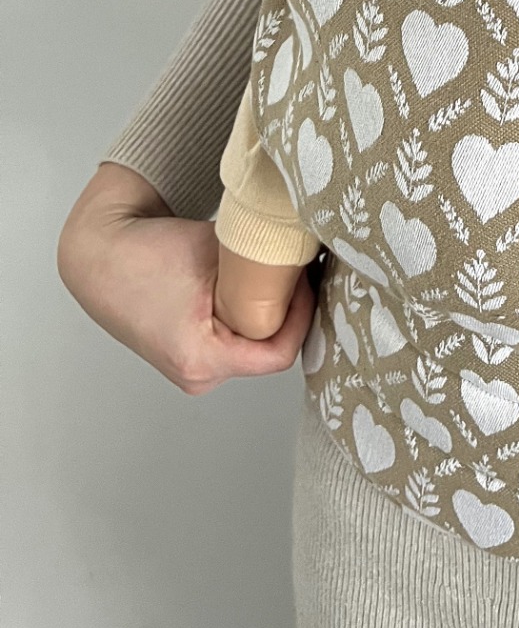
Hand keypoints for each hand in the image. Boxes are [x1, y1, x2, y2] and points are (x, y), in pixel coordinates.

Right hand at [57, 162, 315, 393]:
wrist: (100, 255)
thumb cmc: (147, 252)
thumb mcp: (217, 251)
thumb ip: (263, 263)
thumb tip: (308, 258)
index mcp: (200, 359)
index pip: (279, 352)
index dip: (301, 312)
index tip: (306, 277)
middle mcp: (196, 375)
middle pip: (268, 350)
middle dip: (286, 309)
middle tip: (297, 269)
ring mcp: (192, 371)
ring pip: (253, 345)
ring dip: (267, 311)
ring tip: (270, 274)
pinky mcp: (191, 357)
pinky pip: (236, 341)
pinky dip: (248, 314)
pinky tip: (249, 286)